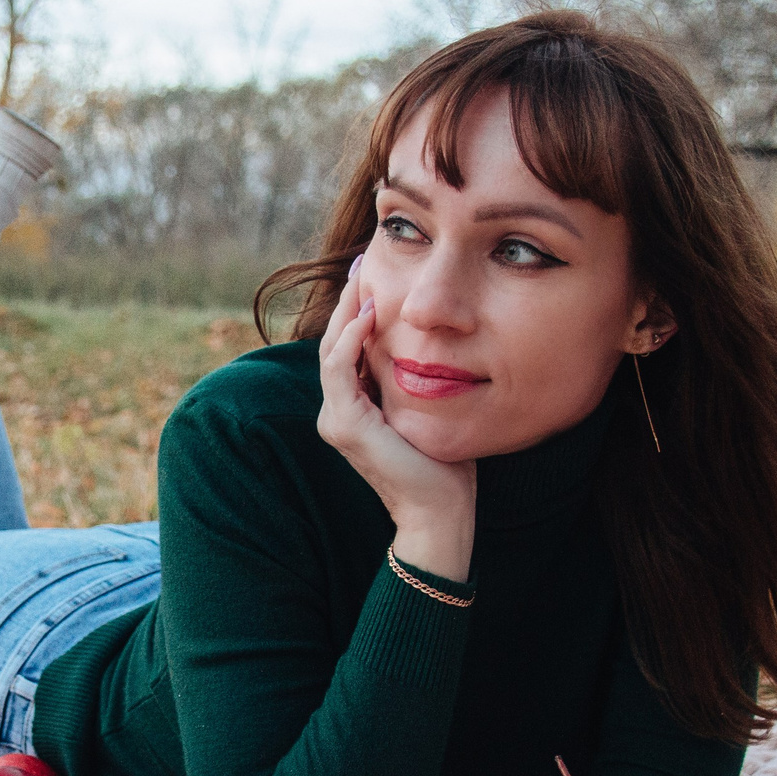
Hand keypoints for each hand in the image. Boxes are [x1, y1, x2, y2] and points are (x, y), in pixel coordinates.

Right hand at [315, 253, 474, 569]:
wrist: (441, 512)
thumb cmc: (444, 468)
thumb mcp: (427, 411)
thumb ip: (415, 381)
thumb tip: (431, 343)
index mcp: (353, 410)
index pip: (348, 350)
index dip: (359, 313)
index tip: (376, 278)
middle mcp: (336, 414)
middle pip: (334, 343)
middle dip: (350, 302)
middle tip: (365, 263)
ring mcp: (336, 420)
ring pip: (332, 350)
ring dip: (349, 311)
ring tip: (366, 277)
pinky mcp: (345, 425)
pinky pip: (340, 368)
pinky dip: (352, 338)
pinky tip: (371, 314)